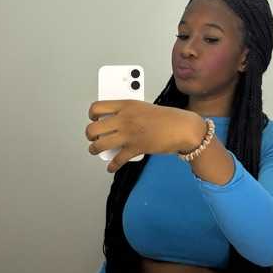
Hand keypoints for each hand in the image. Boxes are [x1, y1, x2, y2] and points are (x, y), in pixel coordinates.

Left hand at [86, 100, 205, 172]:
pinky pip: (117, 160)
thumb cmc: (167, 118)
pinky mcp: (135, 148)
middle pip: (93, 128)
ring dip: (94, 149)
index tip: (93, 119)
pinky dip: (112, 165)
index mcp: (126, 105)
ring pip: (100, 144)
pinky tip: (110, 167)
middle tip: (93, 137)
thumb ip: (128, 112)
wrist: (182, 127)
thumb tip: (115, 122)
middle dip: (90, 135)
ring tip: (96, 150)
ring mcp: (129, 134)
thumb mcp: (143, 107)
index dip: (91, 115)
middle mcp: (124, 119)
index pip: (97, 107)